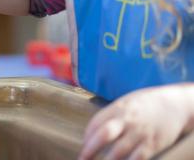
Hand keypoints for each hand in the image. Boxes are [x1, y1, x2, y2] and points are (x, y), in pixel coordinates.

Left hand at [79, 85, 193, 159]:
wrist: (176, 105)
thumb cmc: (146, 105)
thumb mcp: (126, 103)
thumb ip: (111, 116)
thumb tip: (93, 133)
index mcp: (118, 108)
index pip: (96, 123)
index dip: (87, 137)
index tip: (83, 146)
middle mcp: (127, 120)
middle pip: (104, 135)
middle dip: (90, 149)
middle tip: (82, 159)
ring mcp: (140, 133)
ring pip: (119, 151)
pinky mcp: (152, 145)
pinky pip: (137, 159)